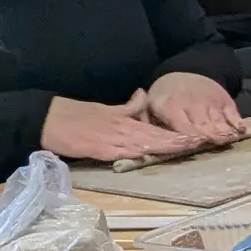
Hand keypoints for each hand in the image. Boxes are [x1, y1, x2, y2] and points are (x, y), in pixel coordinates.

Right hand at [40, 91, 207, 161]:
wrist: (49, 119)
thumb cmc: (77, 114)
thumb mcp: (108, 108)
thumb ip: (128, 106)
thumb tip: (143, 94)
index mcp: (126, 121)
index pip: (157, 129)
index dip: (177, 134)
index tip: (197, 136)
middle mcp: (123, 131)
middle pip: (157, 137)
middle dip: (179, 140)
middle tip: (201, 141)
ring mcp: (113, 141)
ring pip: (145, 144)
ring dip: (166, 146)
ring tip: (187, 147)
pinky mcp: (100, 150)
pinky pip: (124, 153)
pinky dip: (140, 154)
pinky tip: (154, 155)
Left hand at [147, 72, 244, 142]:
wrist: (185, 73)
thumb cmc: (165, 97)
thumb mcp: (149, 106)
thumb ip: (147, 122)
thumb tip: (147, 141)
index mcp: (169, 108)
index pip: (182, 127)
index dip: (189, 138)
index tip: (195, 146)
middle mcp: (192, 105)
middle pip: (203, 125)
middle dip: (209, 136)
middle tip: (214, 146)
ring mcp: (210, 102)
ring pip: (218, 121)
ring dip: (224, 132)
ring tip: (227, 142)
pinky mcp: (225, 101)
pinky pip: (233, 114)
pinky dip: (237, 122)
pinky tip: (241, 131)